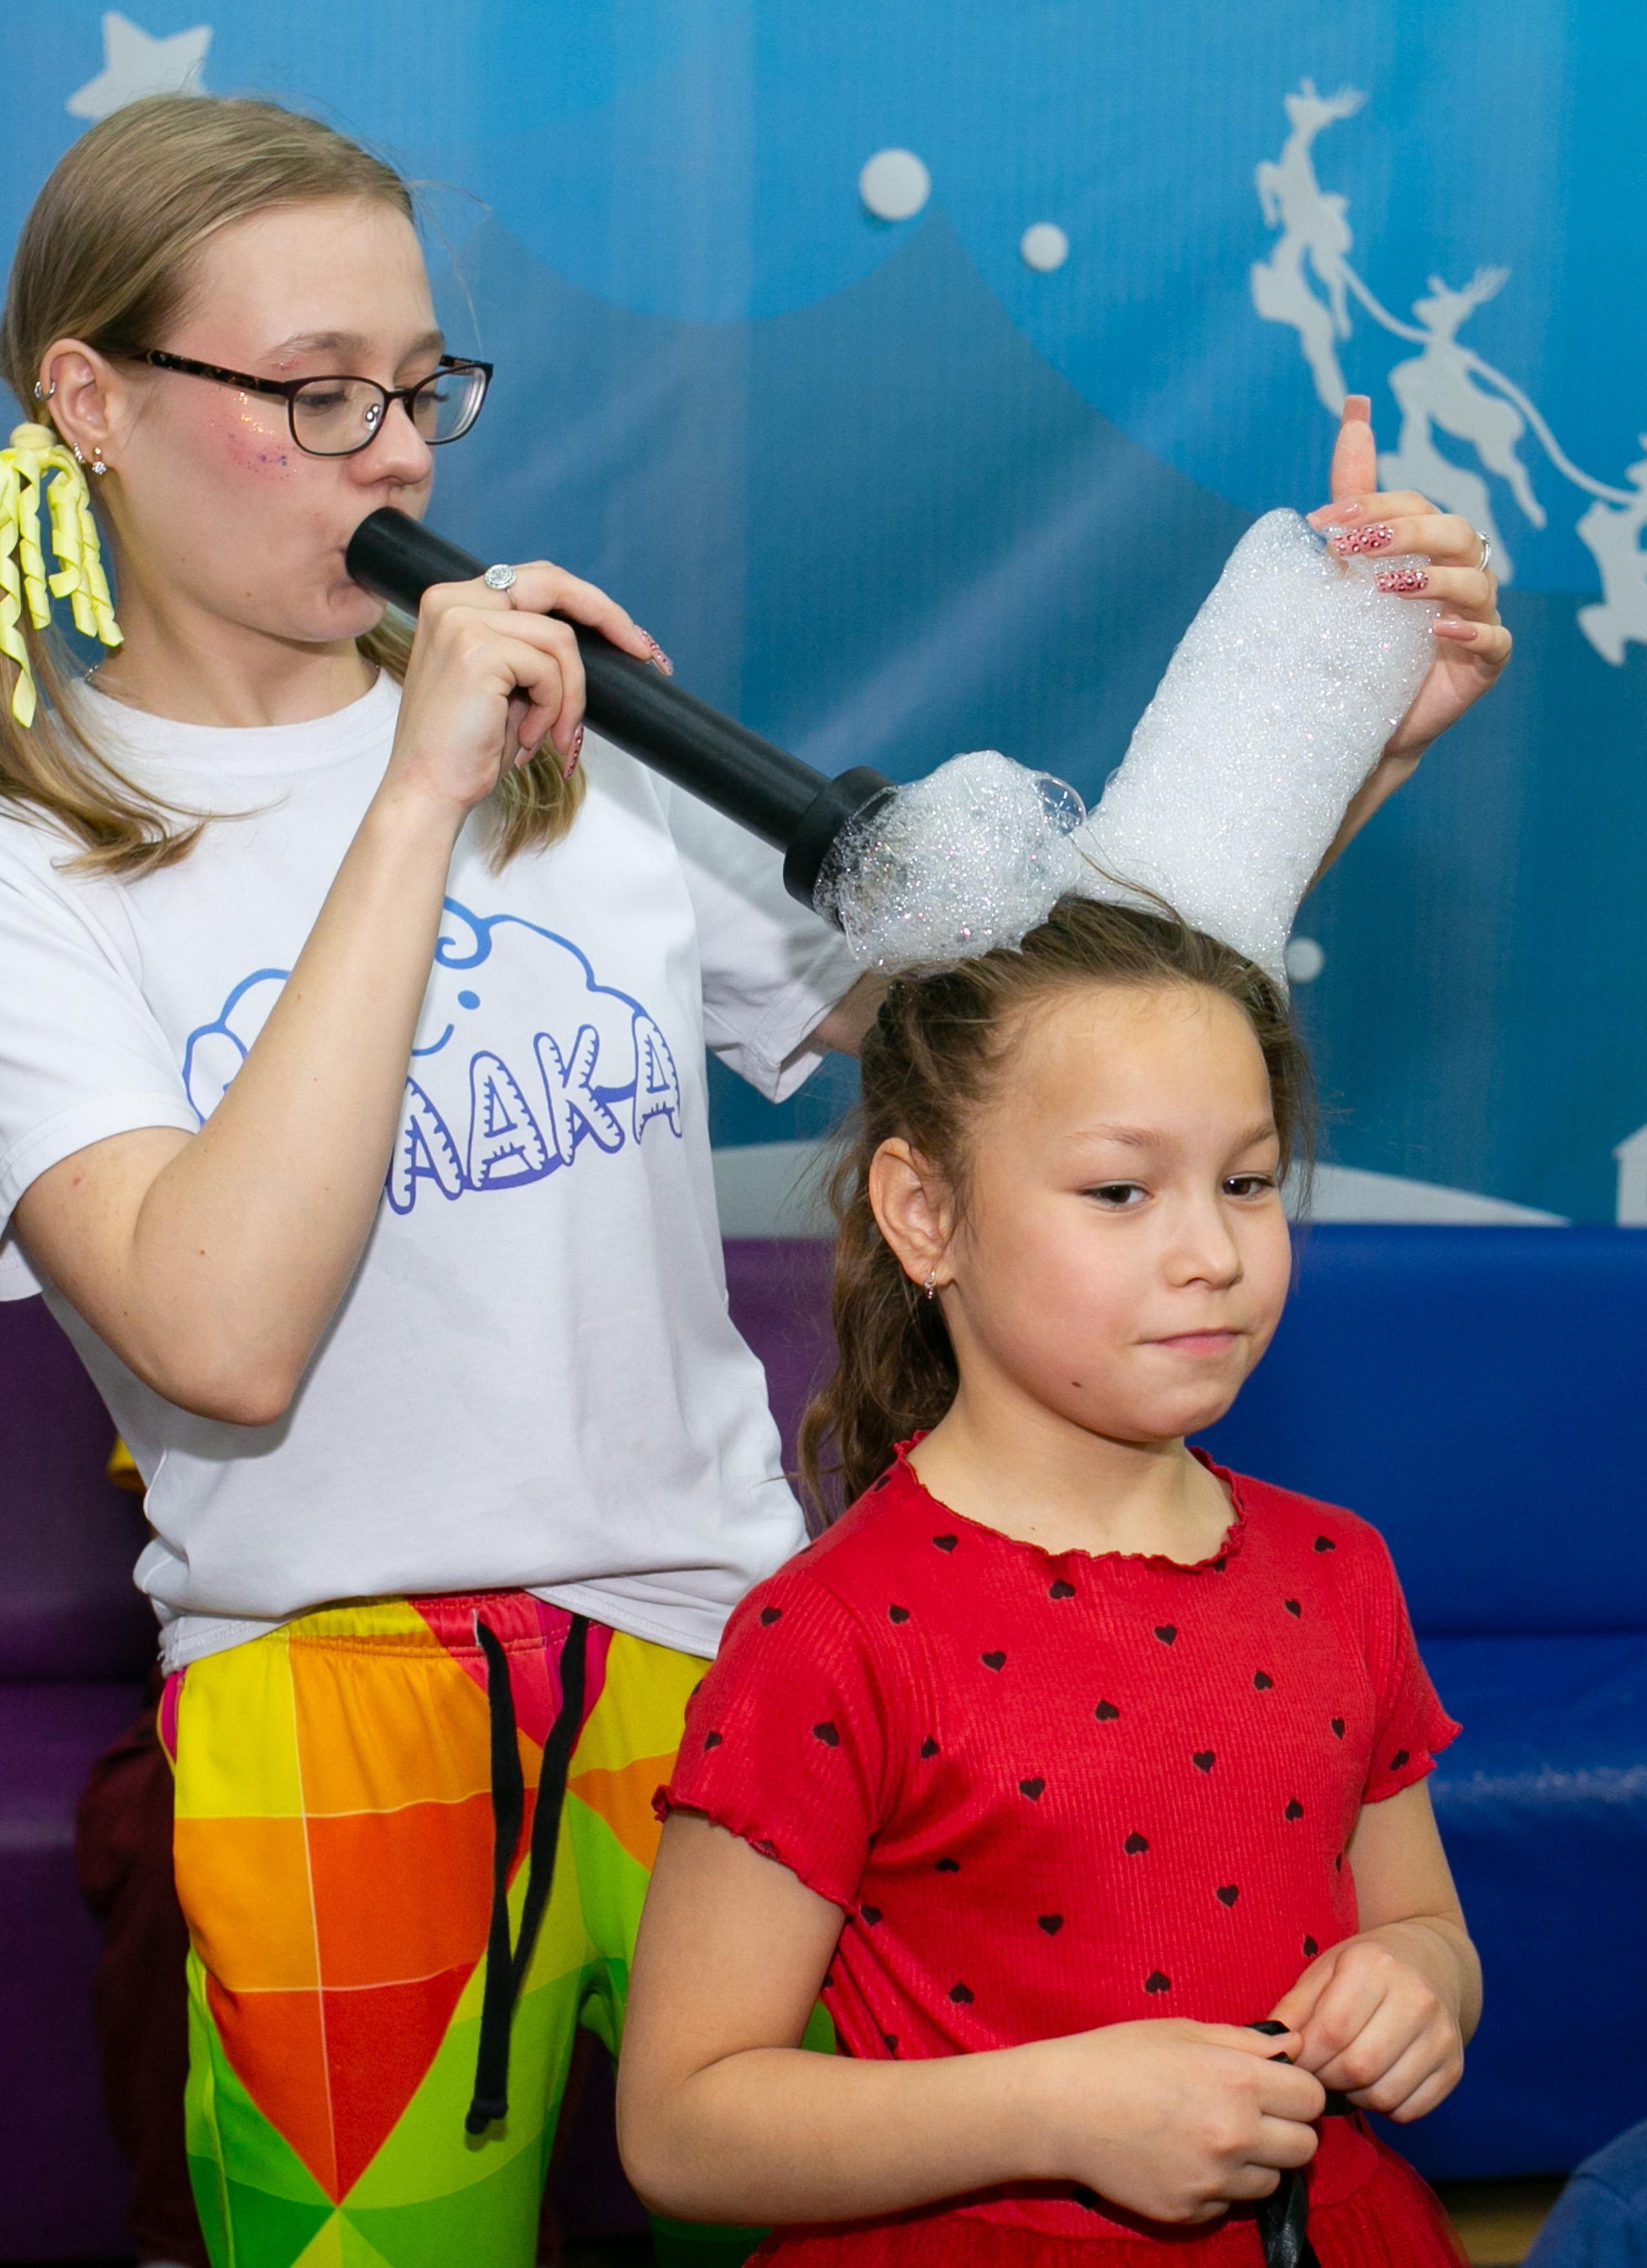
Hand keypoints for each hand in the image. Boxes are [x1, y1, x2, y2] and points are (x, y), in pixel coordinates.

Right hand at [387, 560, 656, 817]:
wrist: (428, 790)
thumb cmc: (466, 747)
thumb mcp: (503, 684)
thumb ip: (529, 647)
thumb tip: (595, 633)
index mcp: (453, 601)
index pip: (536, 581)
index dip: (588, 602)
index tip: (628, 635)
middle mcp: (451, 600)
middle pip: (553, 585)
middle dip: (607, 617)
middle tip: (644, 653)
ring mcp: (461, 620)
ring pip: (559, 640)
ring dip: (569, 696)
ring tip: (550, 734)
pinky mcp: (476, 650)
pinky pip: (549, 670)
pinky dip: (553, 709)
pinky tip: (526, 737)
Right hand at [1039, 2018, 1324, 2225]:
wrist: (1060, 2108)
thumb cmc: (1118, 2056)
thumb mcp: (1183, 2031)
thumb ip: (1245, 2041)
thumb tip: (1294, 2045)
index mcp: (1237, 2082)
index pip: (1310, 2098)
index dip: (1296, 2089)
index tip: (1275, 2086)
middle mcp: (1235, 2136)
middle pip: (1304, 2148)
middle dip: (1286, 2129)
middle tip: (1253, 2114)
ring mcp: (1214, 2181)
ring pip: (1273, 2181)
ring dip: (1257, 2161)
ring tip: (1217, 2137)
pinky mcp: (1190, 2213)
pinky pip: (1230, 2204)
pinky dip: (1220, 2186)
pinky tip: (1186, 2158)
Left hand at [1267, 1931, 1464, 2122]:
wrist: (1430, 1962)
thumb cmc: (1365, 1969)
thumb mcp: (1324, 1971)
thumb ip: (1294, 2008)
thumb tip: (1275, 2050)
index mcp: (1374, 1966)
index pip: (1331, 2031)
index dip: (1306, 2057)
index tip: (1295, 2061)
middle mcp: (1415, 1999)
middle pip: (1358, 2067)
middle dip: (1327, 2080)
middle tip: (1318, 2073)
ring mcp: (1441, 2035)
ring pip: (1384, 2094)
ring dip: (1354, 2096)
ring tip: (1344, 2076)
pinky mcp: (1454, 2066)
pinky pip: (1409, 2110)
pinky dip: (1384, 2107)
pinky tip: (1374, 2081)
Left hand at [1307, 395, 1511, 763]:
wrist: (1365, 717)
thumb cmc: (1361, 634)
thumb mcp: (1346, 565)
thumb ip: (1354, 493)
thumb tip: (1355, 408)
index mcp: (1429, 544)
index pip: (1412, 505)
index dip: (1370, 506)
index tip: (1319, 526)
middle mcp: (1460, 572)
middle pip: (1449, 532)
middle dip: (1401, 533)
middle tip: (1348, 552)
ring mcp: (1478, 616)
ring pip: (1475, 581)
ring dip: (1432, 579)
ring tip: (1389, 587)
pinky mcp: (1484, 662)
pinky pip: (1493, 640)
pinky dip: (1470, 631)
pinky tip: (1438, 629)